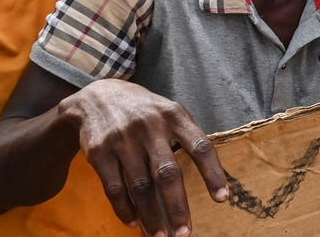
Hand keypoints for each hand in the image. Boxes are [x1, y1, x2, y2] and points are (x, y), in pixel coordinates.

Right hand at [57, 80, 227, 236]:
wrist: (97, 97)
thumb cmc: (145, 112)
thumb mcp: (170, 112)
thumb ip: (188, 136)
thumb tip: (213, 175)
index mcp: (174, 115)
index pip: (200, 146)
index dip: (213, 173)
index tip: (222, 198)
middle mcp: (150, 126)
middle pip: (168, 173)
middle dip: (177, 207)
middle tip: (185, 233)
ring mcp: (122, 140)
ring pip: (140, 187)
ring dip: (151, 216)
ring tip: (161, 236)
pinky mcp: (99, 152)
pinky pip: (114, 188)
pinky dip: (125, 210)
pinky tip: (135, 223)